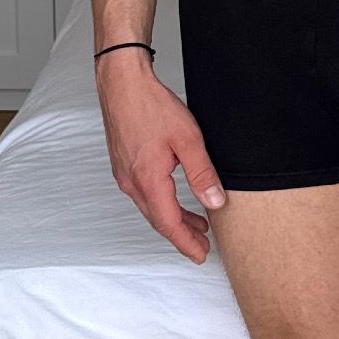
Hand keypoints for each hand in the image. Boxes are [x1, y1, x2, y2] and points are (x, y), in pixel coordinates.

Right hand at [95, 54, 224, 262]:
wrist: (122, 83)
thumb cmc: (150, 105)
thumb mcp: (188, 139)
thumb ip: (203, 173)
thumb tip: (216, 202)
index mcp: (148, 180)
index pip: (169, 223)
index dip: (186, 243)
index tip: (201, 255)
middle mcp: (131, 182)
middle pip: (158, 220)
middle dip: (182, 235)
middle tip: (203, 246)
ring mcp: (124, 174)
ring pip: (151, 207)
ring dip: (173, 218)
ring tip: (197, 224)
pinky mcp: (124, 164)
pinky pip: (144, 193)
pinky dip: (162, 203)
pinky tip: (174, 198)